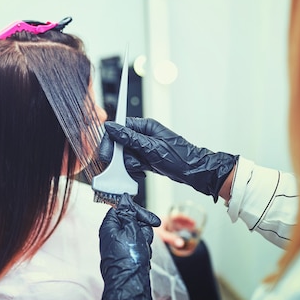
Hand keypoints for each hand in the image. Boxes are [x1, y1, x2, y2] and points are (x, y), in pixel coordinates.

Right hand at [99, 117, 237, 201]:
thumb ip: (129, 138)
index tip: (106, 153)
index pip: (119, 128)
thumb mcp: (151, 148)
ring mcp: (144, 148)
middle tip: (128, 164)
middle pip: (120, 144)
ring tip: (141, 169)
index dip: (110, 140)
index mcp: (145, 126)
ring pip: (124, 156)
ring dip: (129, 165)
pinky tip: (142, 173)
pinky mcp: (145, 158)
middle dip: (122, 157)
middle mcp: (143, 135)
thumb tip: (112, 127)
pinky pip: (131, 164)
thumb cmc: (179, 157)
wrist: (194, 173)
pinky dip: (134, 170)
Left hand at [99, 193, 161, 299]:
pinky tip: (142, 256)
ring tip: (141, 249)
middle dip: (142, 228)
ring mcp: (119, 245)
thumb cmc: (128, 259)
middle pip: (132, 221)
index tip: (149, 219)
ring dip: (143, 240)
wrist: (130, 284)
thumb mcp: (131, 229)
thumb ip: (128, 213)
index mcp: (108, 226)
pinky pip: (137, 245)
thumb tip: (123, 198)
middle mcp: (111, 234)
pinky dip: (142, 248)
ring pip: (137, 233)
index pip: (122, 208)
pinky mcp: (126, 253)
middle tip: (143, 238)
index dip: (137, 212)